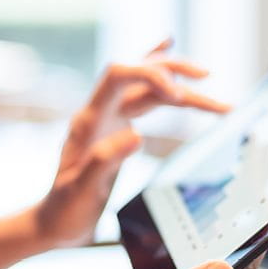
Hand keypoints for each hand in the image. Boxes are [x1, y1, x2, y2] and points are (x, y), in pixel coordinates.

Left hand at [35, 38, 229, 247]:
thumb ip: (104, 161)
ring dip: (180, 83)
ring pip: (148, 86)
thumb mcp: (81, 192)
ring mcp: (109, 116)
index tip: (178, 95)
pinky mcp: (119, 124)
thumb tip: (136, 135)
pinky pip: (142, 92)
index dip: (149, 75)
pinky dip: (158, 73)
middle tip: (206, 78)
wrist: (56, 220)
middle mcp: (100, 111)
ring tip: (211, 87)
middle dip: (173, 71)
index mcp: (89, 121)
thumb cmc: (66, 209)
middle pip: (138, 71)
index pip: (118, 75)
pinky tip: (167, 48)